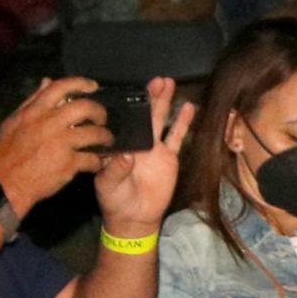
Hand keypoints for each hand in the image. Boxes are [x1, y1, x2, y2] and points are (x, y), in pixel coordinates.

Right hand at [0, 76, 109, 213]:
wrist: (6, 184)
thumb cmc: (8, 152)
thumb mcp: (14, 121)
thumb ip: (32, 101)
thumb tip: (47, 81)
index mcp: (35, 111)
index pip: (61, 87)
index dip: (81, 83)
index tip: (93, 87)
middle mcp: (50, 123)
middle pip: (85, 108)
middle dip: (99, 112)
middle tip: (102, 119)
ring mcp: (61, 143)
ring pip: (95, 133)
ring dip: (105, 137)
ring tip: (106, 141)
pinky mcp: (68, 163)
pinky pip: (92, 159)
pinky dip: (97, 161)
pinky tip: (96, 163)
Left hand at [92, 76, 191, 237]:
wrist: (135, 217)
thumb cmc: (114, 200)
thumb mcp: (108, 185)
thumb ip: (115, 169)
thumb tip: (127, 154)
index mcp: (118, 144)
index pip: (122, 120)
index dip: (127, 105)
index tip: (130, 90)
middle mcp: (136, 141)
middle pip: (144, 114)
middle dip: (149, 96)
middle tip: (156, 79)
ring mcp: (154, 147)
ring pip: (160, 120)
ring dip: (164, 101)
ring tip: (168, 83)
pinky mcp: (169, 157)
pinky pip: (177, 136)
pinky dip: (183, 122)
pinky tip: (189, 107)